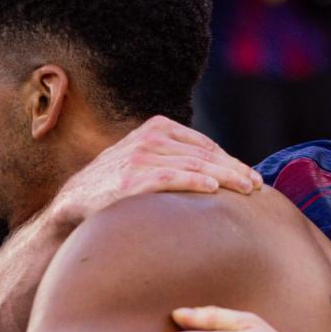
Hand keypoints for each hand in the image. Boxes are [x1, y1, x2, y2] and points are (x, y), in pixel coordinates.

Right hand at [48, 117, 260, 229]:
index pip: (204, 144)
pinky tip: (213, 188)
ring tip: (246, 189)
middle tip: (256, 186)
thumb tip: (217, 173)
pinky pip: (170, 178)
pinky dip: (194, 181)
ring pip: (193, 165)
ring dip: (224, 177)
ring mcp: (138, 157)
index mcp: (157, 128)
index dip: (231, 160)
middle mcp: (149, 138)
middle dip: (234, 169)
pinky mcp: (130, 179)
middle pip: (203, 153)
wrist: (74, 203)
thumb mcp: (145, 161)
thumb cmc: (117, 186)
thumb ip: (174, 158)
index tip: (251, 176)